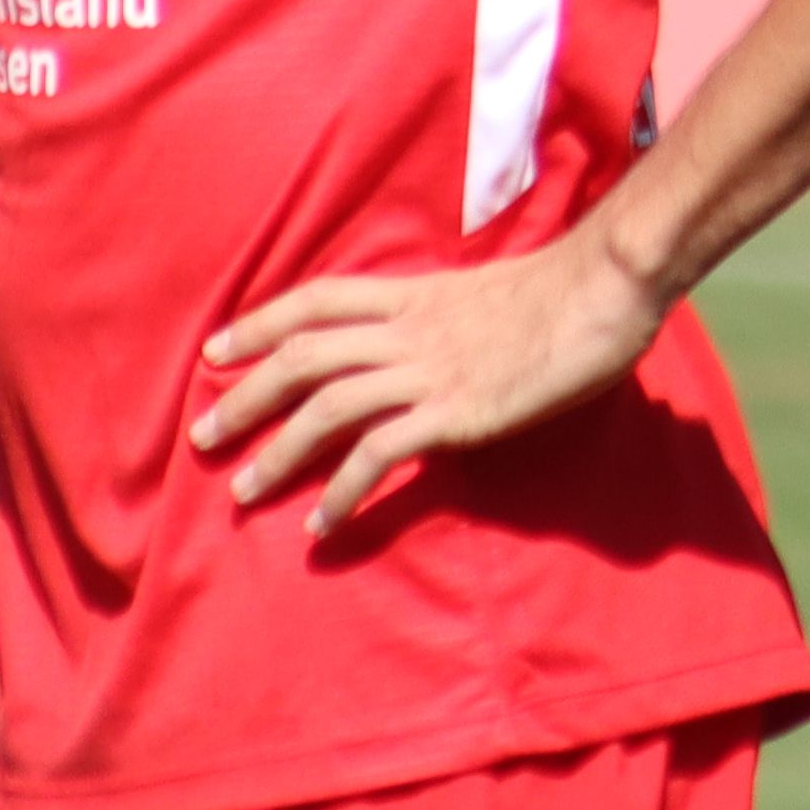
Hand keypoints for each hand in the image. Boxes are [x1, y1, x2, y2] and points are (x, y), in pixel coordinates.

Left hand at [188, 230, 674, 536]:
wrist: (606, 286)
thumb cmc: (565, 291)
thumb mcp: (486, 295)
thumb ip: (446, 321)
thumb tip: (430, 348)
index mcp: (414, 293)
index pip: (317, 300)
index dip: (259, 323)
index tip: (215, 350)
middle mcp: (408, 328)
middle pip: (303, 355)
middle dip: (245, 397)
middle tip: (202, 435)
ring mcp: (428, 369)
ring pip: (326, 405)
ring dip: (277, 451)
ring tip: (244, 491)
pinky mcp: (454, 411)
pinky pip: (379, 453)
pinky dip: (342, 491)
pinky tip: (322, 522)